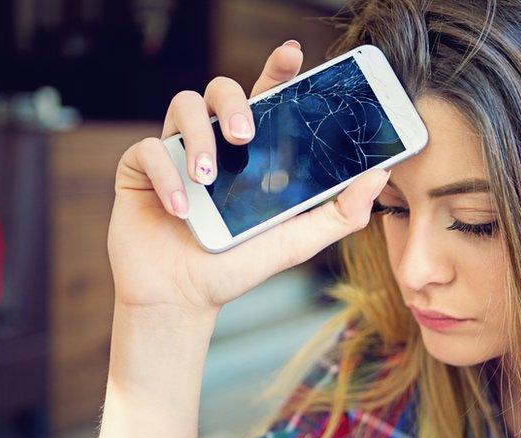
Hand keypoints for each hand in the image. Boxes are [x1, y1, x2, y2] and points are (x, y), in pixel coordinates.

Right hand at [108, 39, 390, 313]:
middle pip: (221, 88)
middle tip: (245, 136)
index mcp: (252, 151)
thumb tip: (380, 175)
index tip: (292, 54)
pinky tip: (182, 210)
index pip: (266, 96)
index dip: (277, 69)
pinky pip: (148, 149)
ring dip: (198, 137)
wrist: (183, 298)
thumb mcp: (297, 241)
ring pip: (182, 105)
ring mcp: (176, 152)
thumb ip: (340, 213)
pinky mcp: (140, 169)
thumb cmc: (236, 266)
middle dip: (234, 103)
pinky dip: (167, 177)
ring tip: (208, 177)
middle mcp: (214, 143)